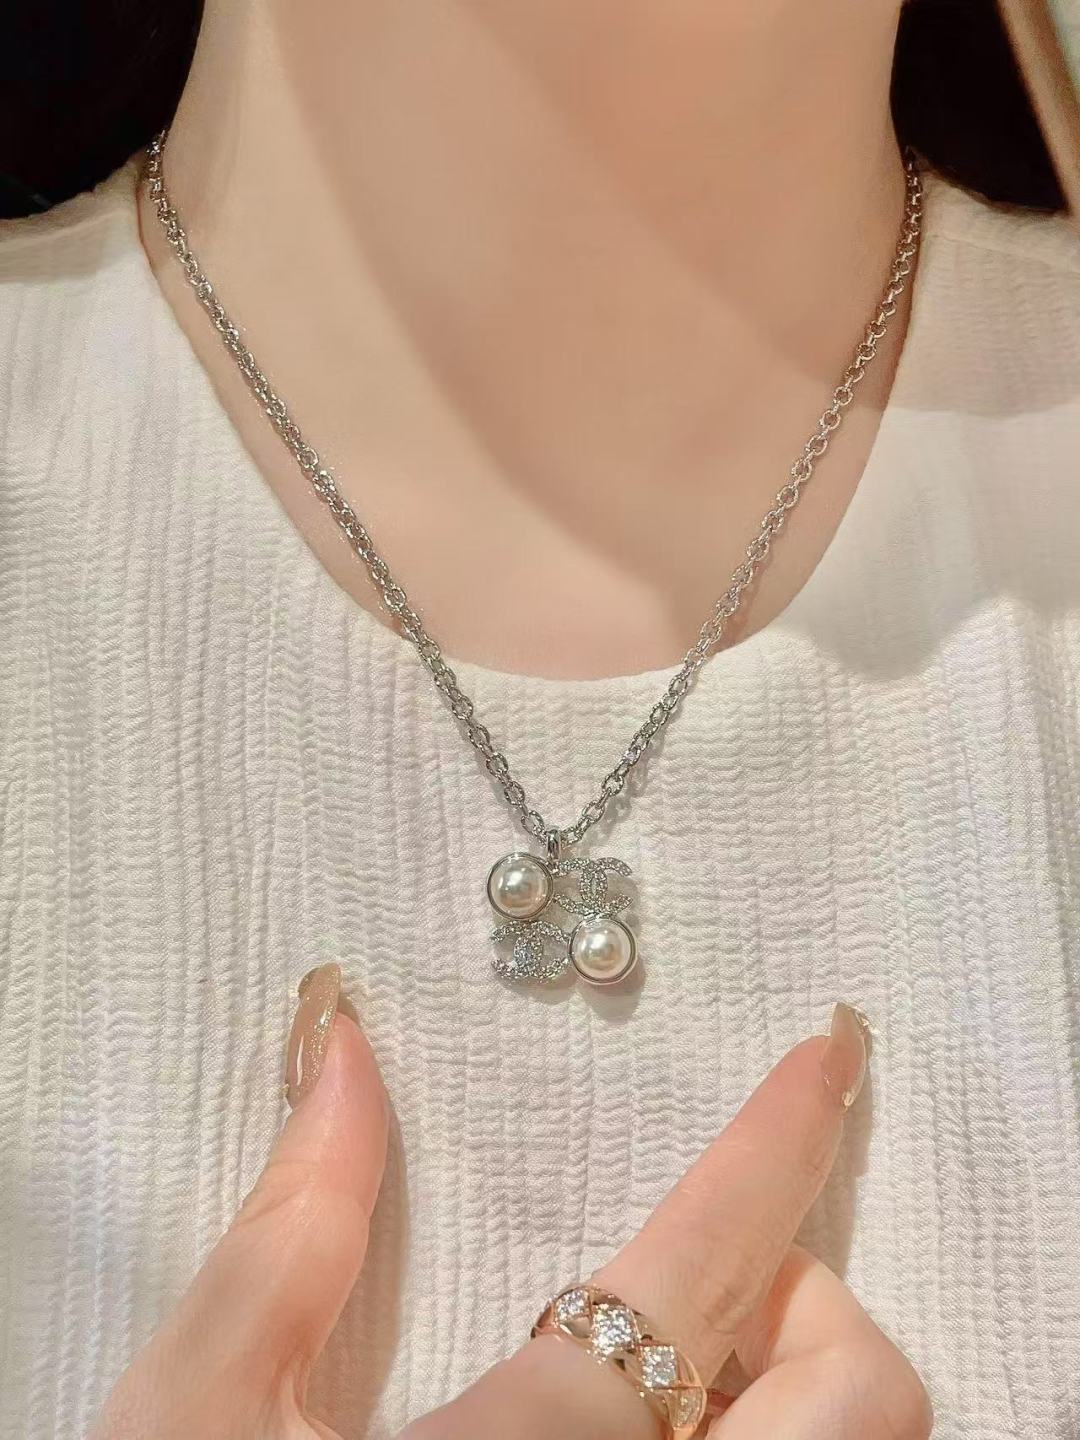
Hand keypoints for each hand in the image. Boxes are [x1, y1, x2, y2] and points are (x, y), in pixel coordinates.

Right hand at [93, 972, 931, 1438]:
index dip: (778, 1139)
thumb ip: (293, 1229)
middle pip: (862, 1394)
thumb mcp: (201, 1410)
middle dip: (811, 1306)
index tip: (828, 1052)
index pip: (708, 1262)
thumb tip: (349, 1060)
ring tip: (670, 1390)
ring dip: (798, 1397)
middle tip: (698, 1304)